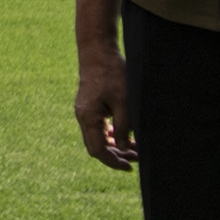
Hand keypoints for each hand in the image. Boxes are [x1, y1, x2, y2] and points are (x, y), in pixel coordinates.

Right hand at [74, 50, 137, 170]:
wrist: (97, 52)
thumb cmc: (112, 73)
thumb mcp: (124, 101)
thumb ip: (124, 127)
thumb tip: (125, 148)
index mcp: (88, 117)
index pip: (98, 150)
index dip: (114, 161)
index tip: (130, 167)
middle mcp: (83, 117)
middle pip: (96, 147)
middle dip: (116, 155)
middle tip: (137, 159)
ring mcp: (84, 112)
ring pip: (98, 138)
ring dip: (115, 146)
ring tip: (134, 149)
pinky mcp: (89, 107)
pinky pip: (98, 128)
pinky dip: (111, 135)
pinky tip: (125, 135)